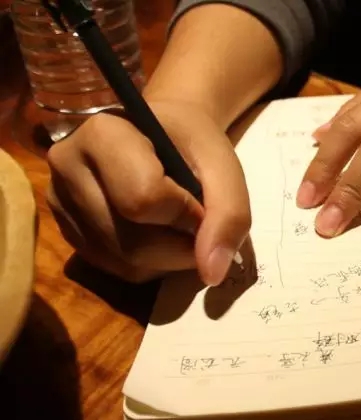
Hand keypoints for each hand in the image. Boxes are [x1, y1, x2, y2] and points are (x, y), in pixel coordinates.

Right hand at [46, 100, 250, 284]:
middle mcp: (66, 166)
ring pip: (126, 263)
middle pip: (133, 242)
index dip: (187, 214)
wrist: (163, 134)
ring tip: (179, 223)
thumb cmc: (192, 142)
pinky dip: (153, 264)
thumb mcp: (224, 165)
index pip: (143, 200)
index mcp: (102, 133)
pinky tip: (160, 233)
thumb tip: (212, 274)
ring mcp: (60, 203)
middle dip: (182, 245)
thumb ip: (229, 213)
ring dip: (171, 258)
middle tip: (198, 220)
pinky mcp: (68, 233)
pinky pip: (118, 270)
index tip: (202, 198)